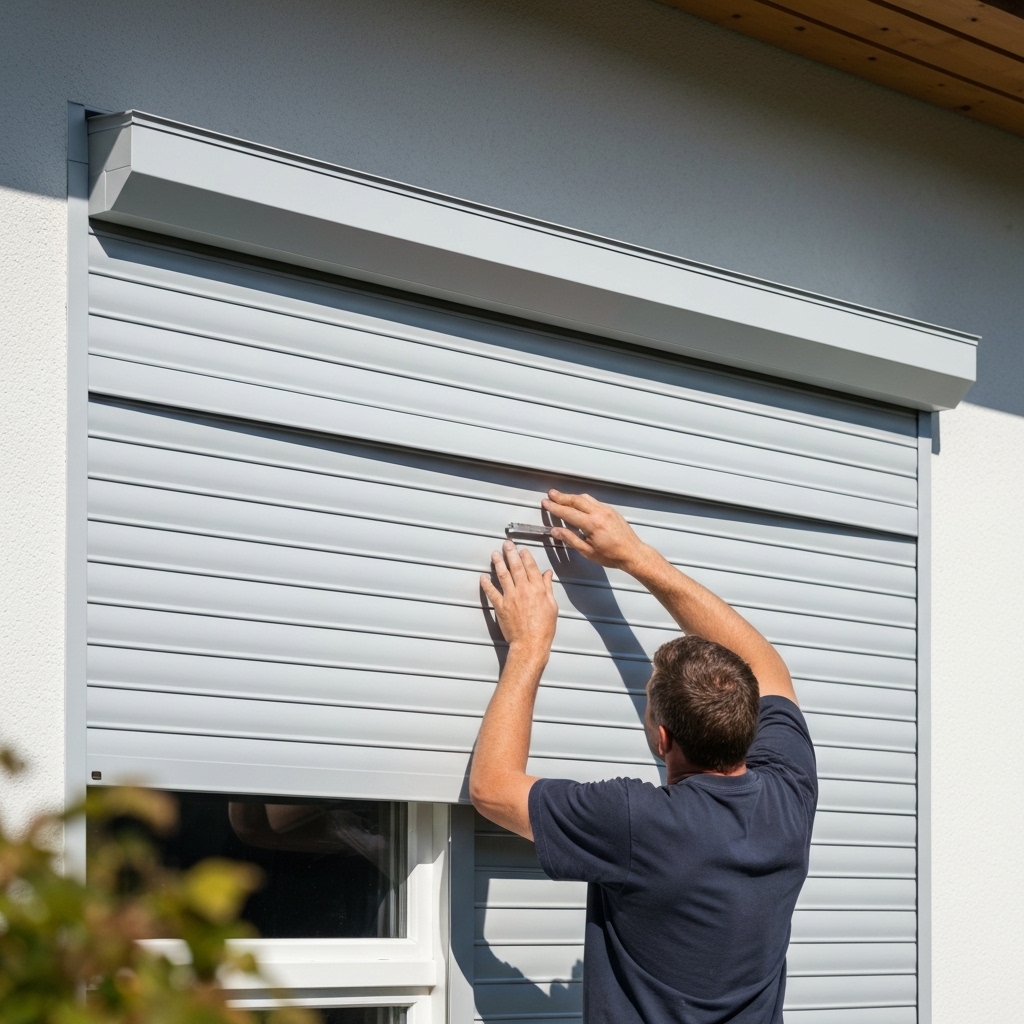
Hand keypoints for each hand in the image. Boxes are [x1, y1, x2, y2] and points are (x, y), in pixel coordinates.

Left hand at [480, 541, 557, 656]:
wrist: (531, 643)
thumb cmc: (544, 628)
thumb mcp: (552, 606)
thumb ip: (548, 588)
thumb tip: (547, 574)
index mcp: (537, 589)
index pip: (530, 567)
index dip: (526, 556)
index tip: (522, 549)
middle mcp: (523, 590)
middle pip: (516, 567)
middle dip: (511, 553)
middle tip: (506, 544)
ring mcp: (511, 597)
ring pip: (503, 575)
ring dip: (498, 563)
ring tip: (494, 554)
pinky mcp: (500, 606)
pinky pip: (492, 592)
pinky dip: (486, 584)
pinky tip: (483, 576)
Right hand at [542, 489, 649, 570]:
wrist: (632, 553)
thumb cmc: (613, 555)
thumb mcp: (587, 551)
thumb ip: (570, 539)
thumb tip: (556, 531)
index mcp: (592, 524)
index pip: (568, 512)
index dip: (555, 507)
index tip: (546, 503)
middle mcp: (600, 513)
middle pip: (576, 500)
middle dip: (561, 497)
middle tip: (551, 494)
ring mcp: (606, 510)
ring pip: (585, 498)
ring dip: (572, 496)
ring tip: (562, 496)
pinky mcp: (611, 511)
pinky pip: (594, 501)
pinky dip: (583, 500)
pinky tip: (579, 502)